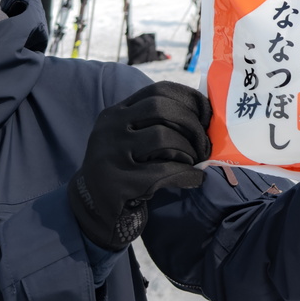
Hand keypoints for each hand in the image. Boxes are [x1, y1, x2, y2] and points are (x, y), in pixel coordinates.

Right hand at [69, 82, 211, 250]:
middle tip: (204, 144)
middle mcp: (110, 129)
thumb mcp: (130, 138)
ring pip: (162, 137)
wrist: (92, 210)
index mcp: (116, 113)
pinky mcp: (117, 183)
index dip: (189, 99)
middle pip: (161, 108)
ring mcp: (111, 155)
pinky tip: (194, 178)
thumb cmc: (124, 170)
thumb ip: (156, 123)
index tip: (207, 114)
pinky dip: (187, 174)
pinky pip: (163, 171)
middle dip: (191, 124)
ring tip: (194, 161)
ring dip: (188, 149)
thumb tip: (205, 112)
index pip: (158, 90)